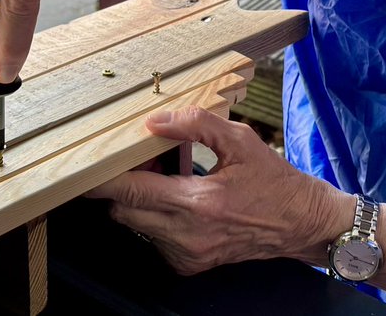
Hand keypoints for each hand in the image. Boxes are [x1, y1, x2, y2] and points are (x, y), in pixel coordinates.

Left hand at [86, 107, 351, 274]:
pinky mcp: (189, 264)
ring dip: (140, 202)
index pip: (132, 193)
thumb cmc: (273, 180)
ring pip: (137, 226)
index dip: (103, 179)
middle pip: (125, 212)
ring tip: (168, 178)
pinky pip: (154, 238)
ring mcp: (187, 254)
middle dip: (123, 186)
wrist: (300, 223)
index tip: (85, 166)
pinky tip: (180, 200)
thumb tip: (154, 120)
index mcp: (199, 203)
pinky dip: (157, 218)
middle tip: (139, 160)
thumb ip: (195, 125)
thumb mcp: (239, 140)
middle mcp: (188, 235)